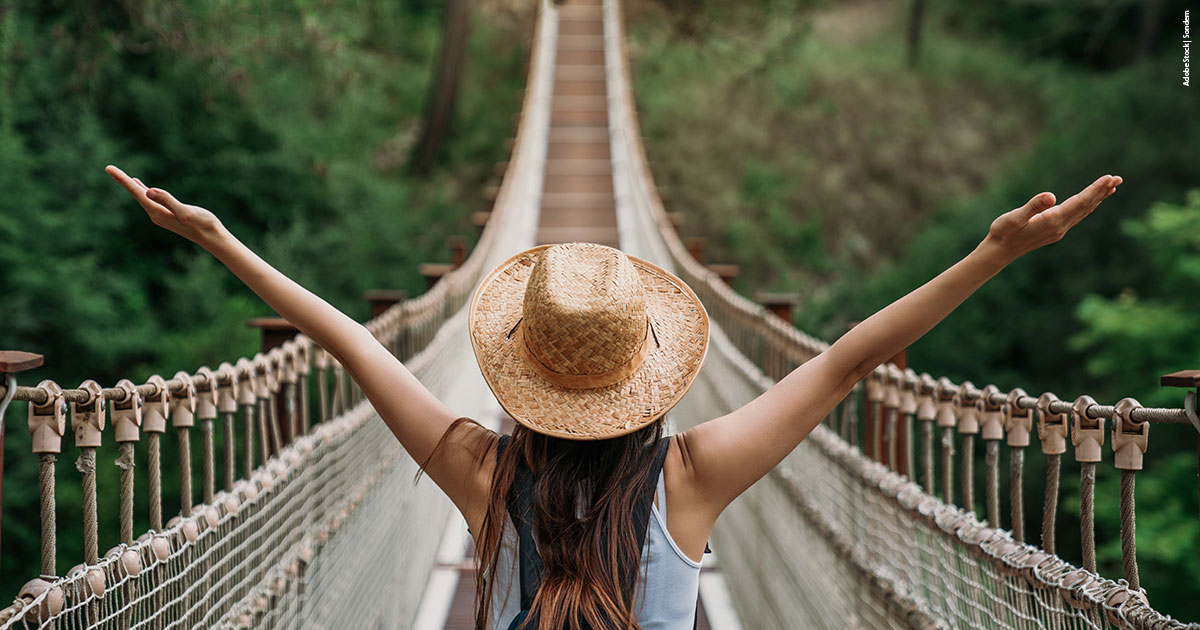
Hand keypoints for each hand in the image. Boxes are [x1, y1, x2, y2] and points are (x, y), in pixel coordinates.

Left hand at [105, 165, 225, 247]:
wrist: (212, 237)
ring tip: (120, 176)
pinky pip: (150, 200)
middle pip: (136, 194)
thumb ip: (168, 201)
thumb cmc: (202, 224)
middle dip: (123, 181)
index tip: (109, 169)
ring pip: (142, 197)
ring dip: (131, 186)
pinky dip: (143, 191)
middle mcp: (155, 214)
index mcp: (157, 212)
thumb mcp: (185, 212)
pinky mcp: (167, 214)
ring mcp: (160, 215)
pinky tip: (141, 186)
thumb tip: (149, 190)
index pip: (137, 193)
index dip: (123, 180)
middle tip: (109, 168)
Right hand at [983, 174, 1122, 259]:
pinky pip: (1077, 216)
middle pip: (1086, 206)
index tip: (1109, 178)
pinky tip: (1091, 202)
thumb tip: (1051, 196)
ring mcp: (1059, 230)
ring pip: (1084, 211)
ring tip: (1111, 187)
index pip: (1080, 202)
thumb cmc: (1003, 232)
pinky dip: (1088, 206)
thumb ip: (1033, 206)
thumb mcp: (1013, 218)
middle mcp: (1060, 227)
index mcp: (1053, 221)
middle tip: (1118, 178)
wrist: (999, 252)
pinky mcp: (1055, 231)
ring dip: (1098, 198)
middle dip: (1102, 192)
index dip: (1095, 190)